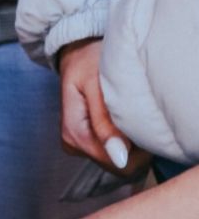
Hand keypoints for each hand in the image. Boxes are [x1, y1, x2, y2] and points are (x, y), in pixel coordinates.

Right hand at [58, 38, 148, 174]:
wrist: (79, 53)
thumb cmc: (90, 63)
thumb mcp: (98, 85)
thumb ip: (105, 121)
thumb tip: (119, 157)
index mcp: (73, 133)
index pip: (112, 162)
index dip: (136, 150)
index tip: (146, 125)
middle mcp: (73, 144)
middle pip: (115, 164)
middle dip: (136, 147)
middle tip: (142, 116)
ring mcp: (78, 144)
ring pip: (116, 160)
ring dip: (133, 142)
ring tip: (133, 113)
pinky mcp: (84, 142)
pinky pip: (113, 152)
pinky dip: (127, 139)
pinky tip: (126, 119)